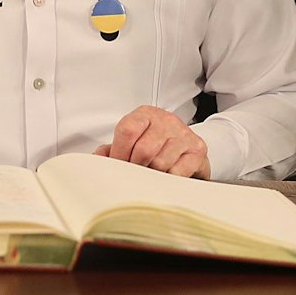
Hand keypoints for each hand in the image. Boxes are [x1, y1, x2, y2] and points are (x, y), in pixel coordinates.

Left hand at [93, 105, 208, 177]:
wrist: (189, 147)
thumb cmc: (157, 145)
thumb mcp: (134, 141)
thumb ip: (112, 150)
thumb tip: (97, 159)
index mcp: (145, 115)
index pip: (127, 130)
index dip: (119, 152)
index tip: (118, 164)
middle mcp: (166, 120)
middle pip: (143, 150)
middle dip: (136, 167)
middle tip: (136, 173)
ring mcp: (183, 134)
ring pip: (160, 163)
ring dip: (152, 175)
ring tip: (152, 173)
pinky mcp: (197, 149)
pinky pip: (177, 172)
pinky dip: (168, 179)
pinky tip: (167, 175)